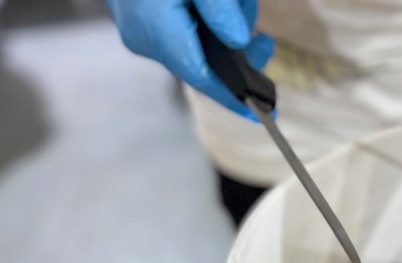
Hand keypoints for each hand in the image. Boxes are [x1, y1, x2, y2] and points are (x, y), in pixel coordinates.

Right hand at [107, 0, 274, 117]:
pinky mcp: (136, 18)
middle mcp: (143, 39)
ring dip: (220, 32)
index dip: (234, 97)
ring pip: (192, 47)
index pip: (203, 78)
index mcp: (158, 31)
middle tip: (265, 42)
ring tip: (237, 5)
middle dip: (236, 53)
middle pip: (201, 64)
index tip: (262, 113)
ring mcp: (136, 30)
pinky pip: (179, 32)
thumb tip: (239, 42)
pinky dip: (201, 23)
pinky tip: (215, 5)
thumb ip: (220, 9)